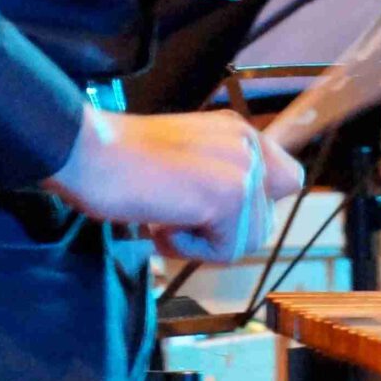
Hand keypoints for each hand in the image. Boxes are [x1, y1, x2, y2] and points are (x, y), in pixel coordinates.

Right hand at [43, 106, 303, 261]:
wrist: (93, 154)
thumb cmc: (122, 161)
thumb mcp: (185, 157)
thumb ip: (217, 174)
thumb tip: (237, 216)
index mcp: (237, 129)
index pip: (287, 179)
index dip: (255, 207)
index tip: (212, 213)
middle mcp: (247, 142)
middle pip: (267, 219)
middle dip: (227, 233)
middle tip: (180, 219)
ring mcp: (243, 167)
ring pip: (248, 241)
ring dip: (204, 242)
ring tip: (165, 217)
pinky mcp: (230, 195)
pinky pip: (227, 251)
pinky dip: (190, 248)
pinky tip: (161, 223)